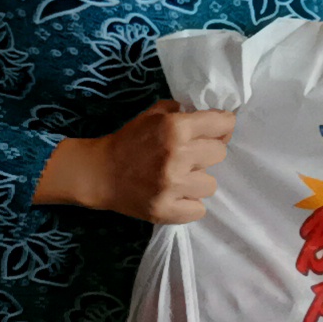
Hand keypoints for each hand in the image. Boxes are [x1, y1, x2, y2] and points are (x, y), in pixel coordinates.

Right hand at [43, 102, 235, 223]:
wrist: (99, 173)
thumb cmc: (128, 142)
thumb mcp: (152, 115)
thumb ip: (181, 111)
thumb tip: (211, 117)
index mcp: (175, 128)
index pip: (223, 124)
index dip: (222, 127)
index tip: (215, 132)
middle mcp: (177, 156)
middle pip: (220, 154)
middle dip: (206, 153)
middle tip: (188, 157)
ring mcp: (173, 186)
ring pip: (210, 185)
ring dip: (196, 181)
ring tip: (178, 179)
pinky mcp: (166, 210)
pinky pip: (199, 209)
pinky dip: (188, 204)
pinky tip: (174, 196)